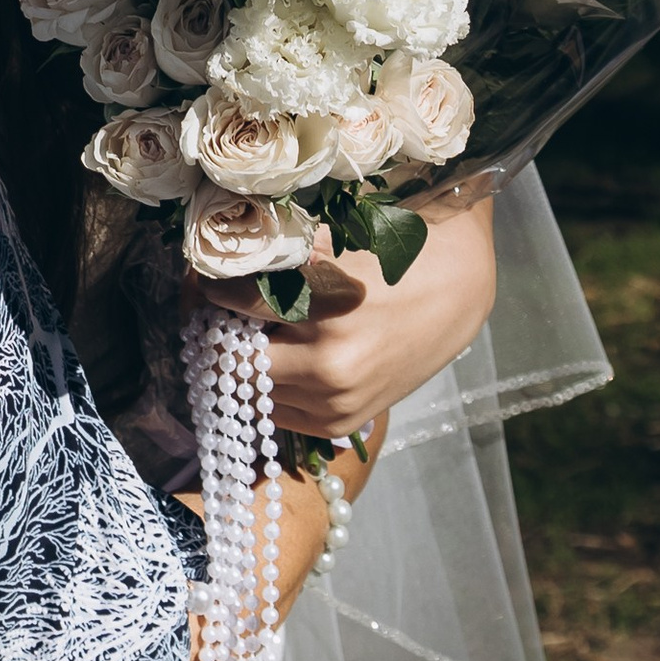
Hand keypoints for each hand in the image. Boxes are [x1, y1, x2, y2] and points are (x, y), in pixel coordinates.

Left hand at [210, 191, 495, 428]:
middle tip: (209, 308)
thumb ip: (275, 254)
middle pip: (229, 359)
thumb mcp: (334, 239)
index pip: (229, 302)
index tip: (201, 273)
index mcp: (324, 311)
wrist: (458, 293)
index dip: (206, 285)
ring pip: (248, 391)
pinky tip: (276, 357)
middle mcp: (326, 366)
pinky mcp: (343, 422)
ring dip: (236, 363)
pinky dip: (266, 386)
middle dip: (213, 331)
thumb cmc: (394, 252)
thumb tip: (213, 253)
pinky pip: (276, 411)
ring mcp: (335, 402)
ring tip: (242, 330)